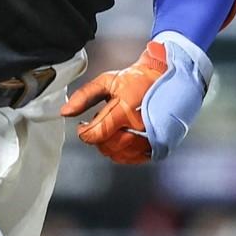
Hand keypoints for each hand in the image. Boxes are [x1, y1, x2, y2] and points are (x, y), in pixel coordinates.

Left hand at [61, 32, 213, 164]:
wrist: (170, 77)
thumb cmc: (139, 78)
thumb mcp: (109, 80)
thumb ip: (84, 96)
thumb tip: (65, 111)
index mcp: (127, 107)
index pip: (97, 133)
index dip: (85, 132)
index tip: (83, 126)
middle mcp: (141, 125)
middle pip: (108, 146)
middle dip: (97, 138)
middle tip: (97, 126)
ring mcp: (152, 137)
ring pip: (121, 155)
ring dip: (110, 146)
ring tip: (111, 130)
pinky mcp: (160, 145)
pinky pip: (136, 158)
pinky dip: (125, 152)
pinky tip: (123, 138)